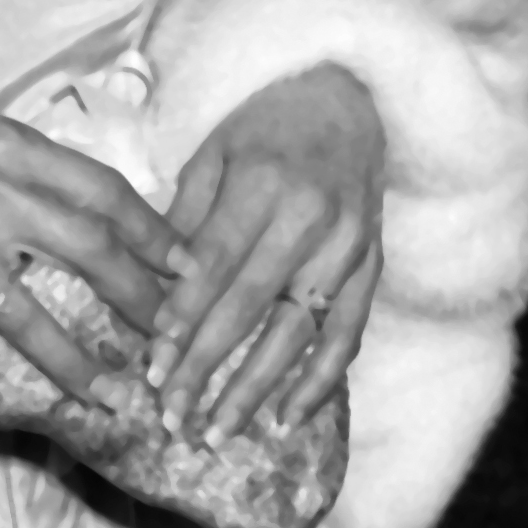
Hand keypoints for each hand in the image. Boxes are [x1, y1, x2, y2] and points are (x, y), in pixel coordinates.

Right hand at [0, 78, 191, 442]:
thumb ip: (36, 164)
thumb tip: (104, 210)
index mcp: (9, 148)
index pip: (103, 194)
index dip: (154, 233)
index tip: (190, 269)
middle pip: (85, 255)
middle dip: (138, 304)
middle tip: (172, 344)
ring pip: (24, 320)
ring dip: (72, 366)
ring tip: (109, 401)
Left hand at [151, 64, 385, 439]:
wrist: (348, 95)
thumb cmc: (265, 124)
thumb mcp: (212, 154)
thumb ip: (184, 220)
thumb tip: (152, 289)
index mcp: (264, 184)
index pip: (216, 266)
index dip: (183, 320)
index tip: (153, 367)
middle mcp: (313, 221)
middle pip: (251, 308)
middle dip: (208, 367)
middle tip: (172, 417)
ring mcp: (350, 248)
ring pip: (299, 333)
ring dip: (257, 389)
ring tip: (218, 433)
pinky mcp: (374, 267)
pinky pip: (348, 336)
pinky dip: (319, 383)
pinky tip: (285, 420)